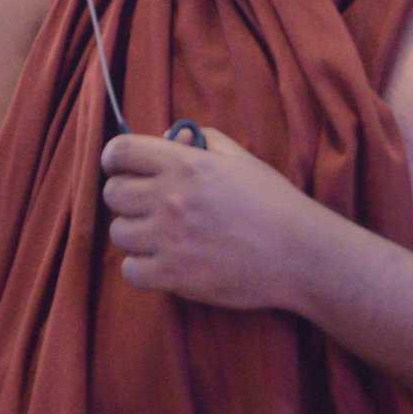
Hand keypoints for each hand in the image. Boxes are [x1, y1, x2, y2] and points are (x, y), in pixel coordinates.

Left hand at [100, 128, 317, 311]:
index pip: (120, 151)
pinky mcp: (173, 275)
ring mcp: (169, 239)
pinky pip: (130, 270)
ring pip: (118, 232)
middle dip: (126, 197)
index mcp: (185, 165)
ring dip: (134, 234)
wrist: (299, 253)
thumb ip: (202, 140)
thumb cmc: (273, 203)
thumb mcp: (241, 159)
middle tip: (148, 205)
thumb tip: (169, 138)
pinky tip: (163, 262)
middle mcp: (170, 198)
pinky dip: (141, 268)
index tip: (121, 167)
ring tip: (160, 236)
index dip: (115, 158)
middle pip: (113, 194)